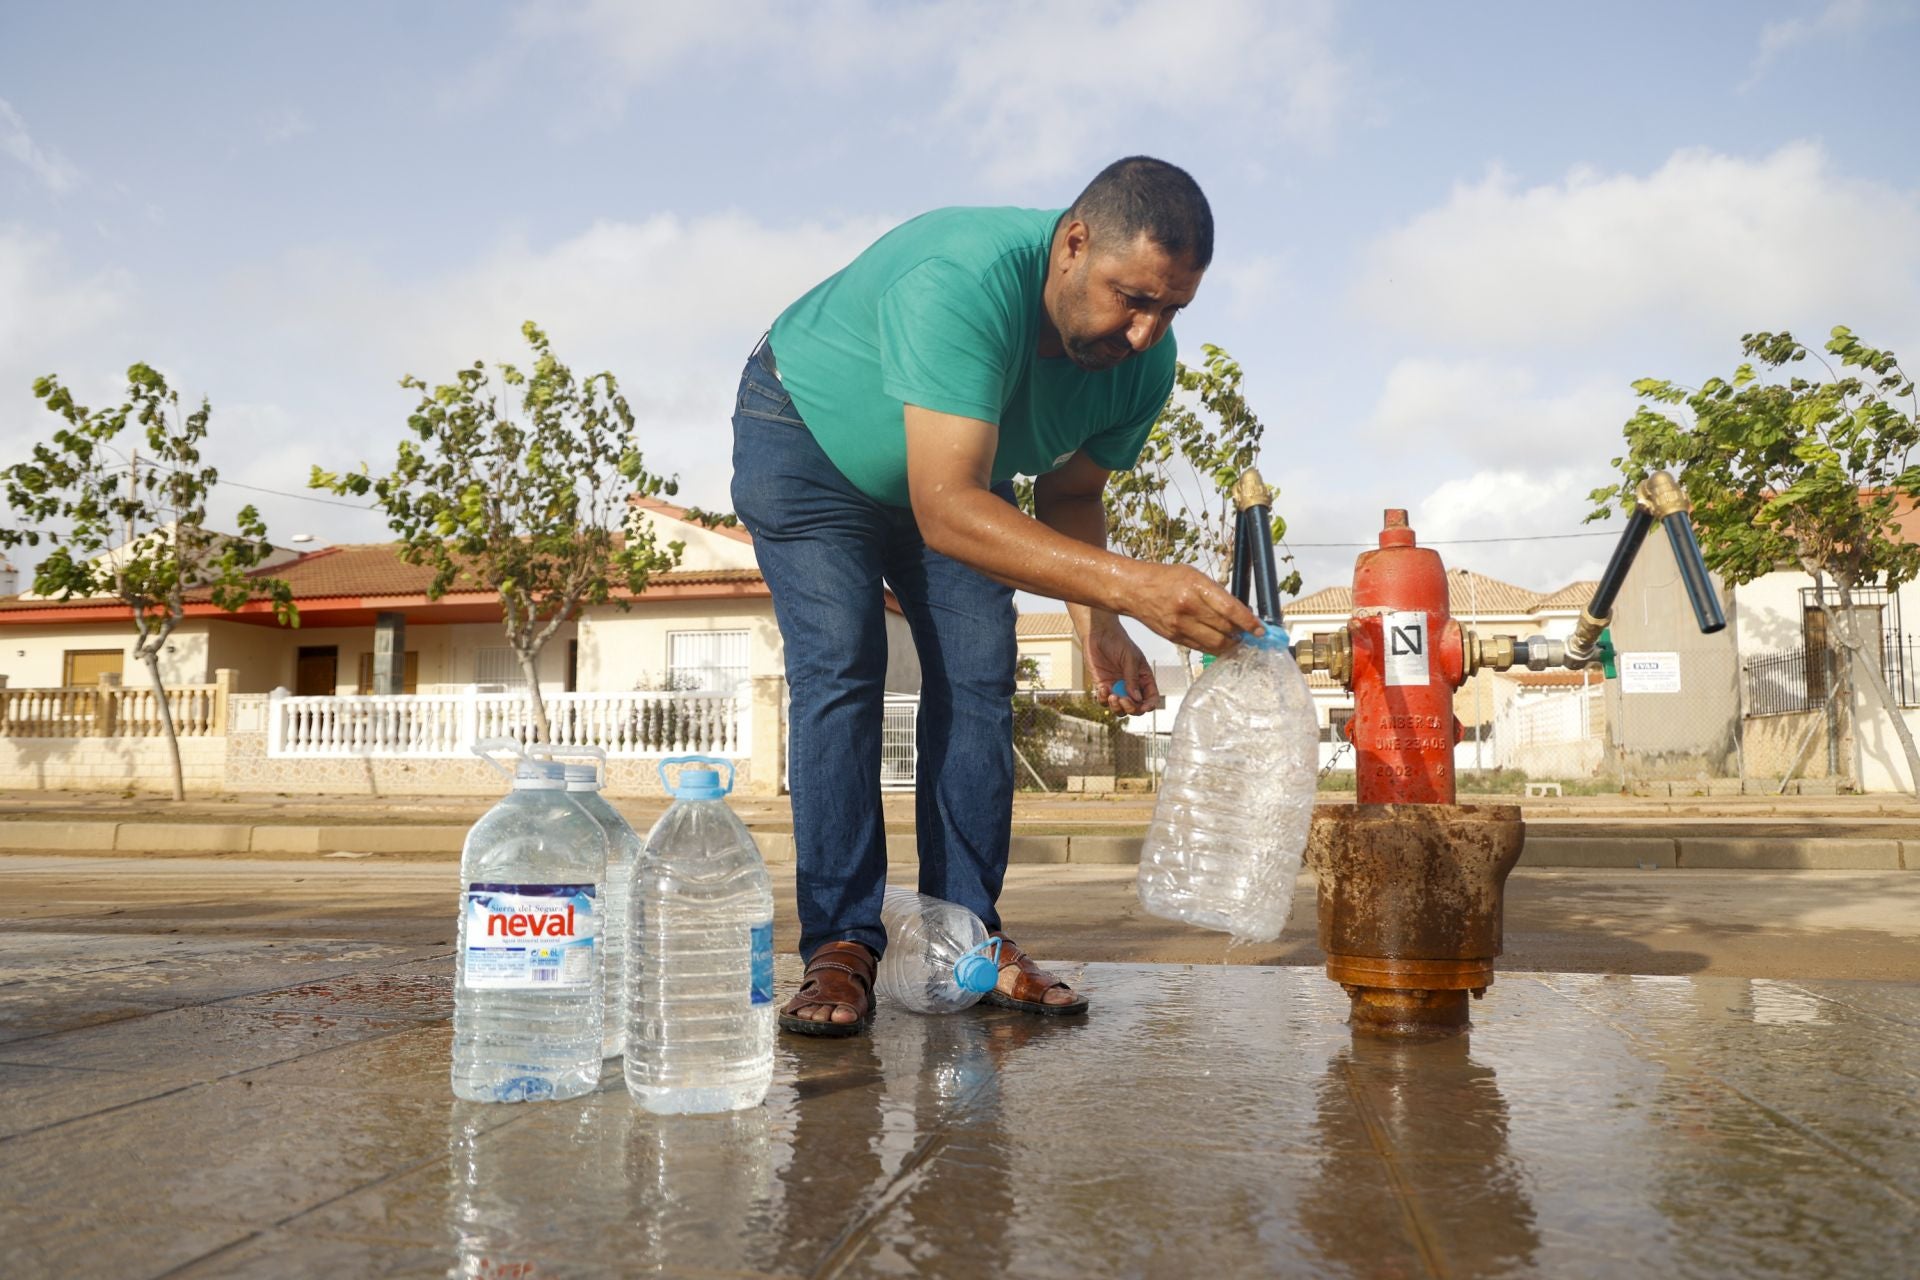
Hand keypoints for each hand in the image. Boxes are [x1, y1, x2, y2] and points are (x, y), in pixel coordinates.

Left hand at [1085, 617, 1160, 714]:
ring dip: (1116, 707)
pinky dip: (1103, 699)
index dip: (1149, 706)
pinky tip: (1103, 688)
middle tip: (1123, 700)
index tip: (1143, 707)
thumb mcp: (1130, 658)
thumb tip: (1136, 699)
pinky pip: (1103, 702)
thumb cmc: (1118, 642)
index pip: (1150, 698)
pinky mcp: (1102, 686)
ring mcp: (1116, 688)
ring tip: (1112, 696)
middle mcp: (1131, 686)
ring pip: (1119, 709)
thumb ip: (1133, 679)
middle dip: (1131, 708)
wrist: (1098, 634)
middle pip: (1135, 708)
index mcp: (1143, 679)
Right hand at [1122, 562, 1263, 655]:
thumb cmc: (1166, 579)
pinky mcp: (1174, 638)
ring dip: (1230, 644)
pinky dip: (1214, 648)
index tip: (1260, 630)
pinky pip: (1201, 648)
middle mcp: (1188, 607)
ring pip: (1215, 644)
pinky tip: (1220, 644)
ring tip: (1237, 640)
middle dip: (1241, 634)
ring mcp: (1180, 625)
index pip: (1229, 609)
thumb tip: (1240, 612)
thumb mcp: (1194, 576)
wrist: (1134, 590)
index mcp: (1196, 586)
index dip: (1248, 622)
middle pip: (1225, 629)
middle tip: (1251, 635)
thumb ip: (1216, 593)